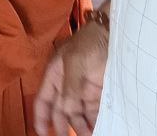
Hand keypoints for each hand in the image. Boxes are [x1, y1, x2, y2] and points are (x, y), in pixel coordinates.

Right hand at [33, 20, 107, 135]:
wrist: (115, 32)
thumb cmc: (90, 42)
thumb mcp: (75, 62)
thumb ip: (69, 89)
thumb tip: (67, 112)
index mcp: (55, 74)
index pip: (43, 99)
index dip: (41, 116)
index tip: (42, 133)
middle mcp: (67, 84)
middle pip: (61, 110)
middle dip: (63, 126)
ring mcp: (83, 88)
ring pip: (78, 113)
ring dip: (81, 126)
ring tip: (89, 135)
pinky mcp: (99, 91)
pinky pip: (93, 111)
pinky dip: (94, 121)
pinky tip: (97, 129)